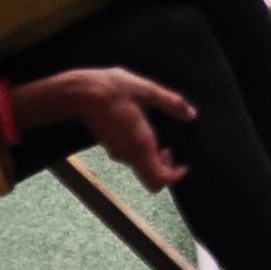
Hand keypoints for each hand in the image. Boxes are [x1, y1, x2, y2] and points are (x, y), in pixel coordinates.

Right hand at [18, 66, 194, 186]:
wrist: (79, 92)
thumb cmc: (114, 89)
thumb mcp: (148, 90)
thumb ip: (172, 103)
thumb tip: (191, 114)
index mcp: (140, 144)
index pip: (158, 180)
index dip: (174, 176)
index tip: (184, 165)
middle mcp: (128, 154)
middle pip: (151, 178)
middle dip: (165, 168)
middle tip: (170, 149)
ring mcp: (117, 152)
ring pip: (141, 166)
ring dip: (154, 158)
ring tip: (159, 136)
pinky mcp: (110, 146)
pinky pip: (131, 157)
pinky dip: (143, 152)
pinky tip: (144, 130)